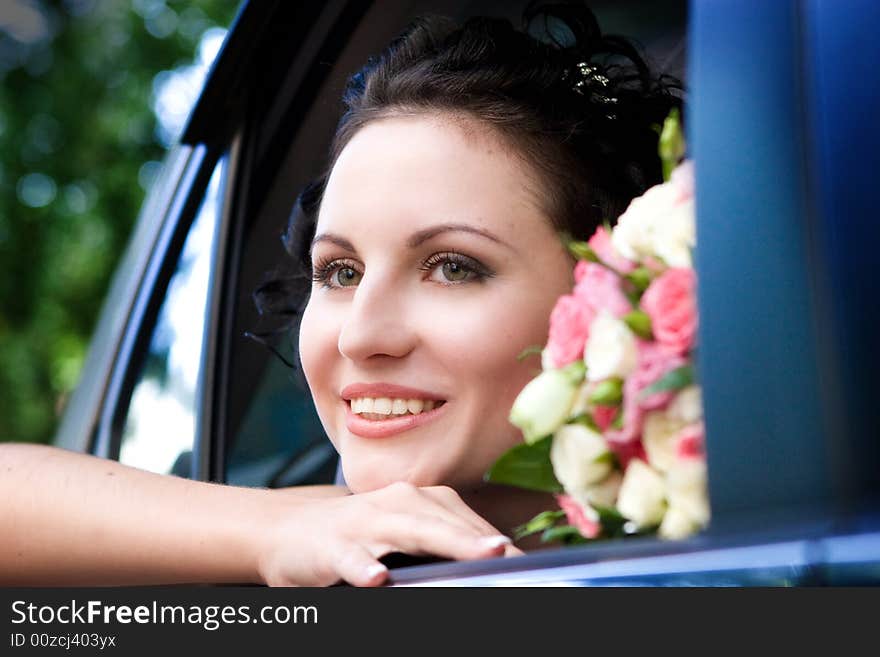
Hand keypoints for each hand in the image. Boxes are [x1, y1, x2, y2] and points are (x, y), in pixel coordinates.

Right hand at [255, 482, 520, 586]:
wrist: (293, 531)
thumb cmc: (362, 533)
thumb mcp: (407, 532)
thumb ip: (444, 543)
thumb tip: (496, 558)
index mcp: (421, 501)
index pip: (466, 522)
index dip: (496, 542)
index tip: (527, 563)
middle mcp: (397, 504)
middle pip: (444, 522)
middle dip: (477, 539)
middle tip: (509, 554)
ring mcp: (364, 523)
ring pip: (407, 531)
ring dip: (441, 542)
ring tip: (476, 555)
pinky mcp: (333, 546)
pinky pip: (352, 557)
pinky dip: (364, 566)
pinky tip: (377, 579)